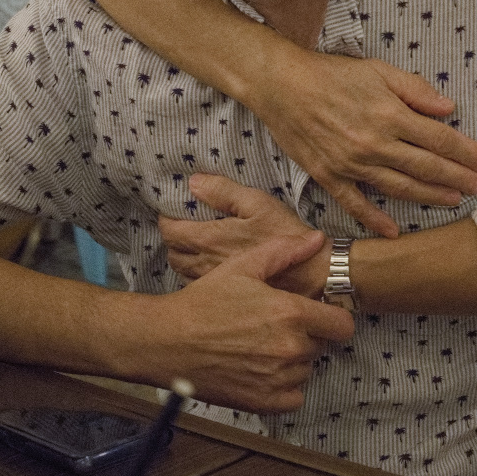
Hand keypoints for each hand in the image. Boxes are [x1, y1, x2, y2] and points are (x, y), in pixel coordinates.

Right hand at [135, 230, 352, 412]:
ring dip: (293, 359)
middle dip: (306, 334)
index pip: (342, 325)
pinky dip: (284, 386)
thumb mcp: (243, 266)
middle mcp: (290, 348)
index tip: (317, 314)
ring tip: (263, 344)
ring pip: (306, 369)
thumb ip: (284, 252)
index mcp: (291, 313)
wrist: (169, 341)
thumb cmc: (205, 301)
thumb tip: (317, 240)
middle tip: (277, 325)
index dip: (332, 317)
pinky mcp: (265, 403)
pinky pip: (294, 396)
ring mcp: (278, 379)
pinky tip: (263, 369)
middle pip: (321, 345)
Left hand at [159, 173, 328, 297]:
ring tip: (196, 245)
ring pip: (182, 270)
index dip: (166, 219)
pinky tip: (211, 264)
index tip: (173, 210)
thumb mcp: (258, 203)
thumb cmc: (285, 235)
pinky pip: (198, 283)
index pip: (170, 231)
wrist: (309, 274)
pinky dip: (196, 272)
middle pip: (172, 253)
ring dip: (184, 256)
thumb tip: (194, 183)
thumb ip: (223, 191)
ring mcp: (214, 281)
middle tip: (184, 226)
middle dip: (173, 239)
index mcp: (210, 238)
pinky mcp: (225, 293)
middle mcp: (205, 263)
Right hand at [254, 52, 476, 238]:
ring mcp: (352, 163)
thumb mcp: (379, 70)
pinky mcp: (329, 176)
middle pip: (426, 166)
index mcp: (390, 115)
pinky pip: (355, 203)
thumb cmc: (332, 74)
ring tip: (452, 200)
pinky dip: (375, 219)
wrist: (282, 86)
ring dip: (428, 196)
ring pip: (399, 187)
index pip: (439, 139)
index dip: (466, 152)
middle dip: (457, 177)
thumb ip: (415, 90)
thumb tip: (449, 108)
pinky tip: (393, 231)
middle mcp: (375, 143)